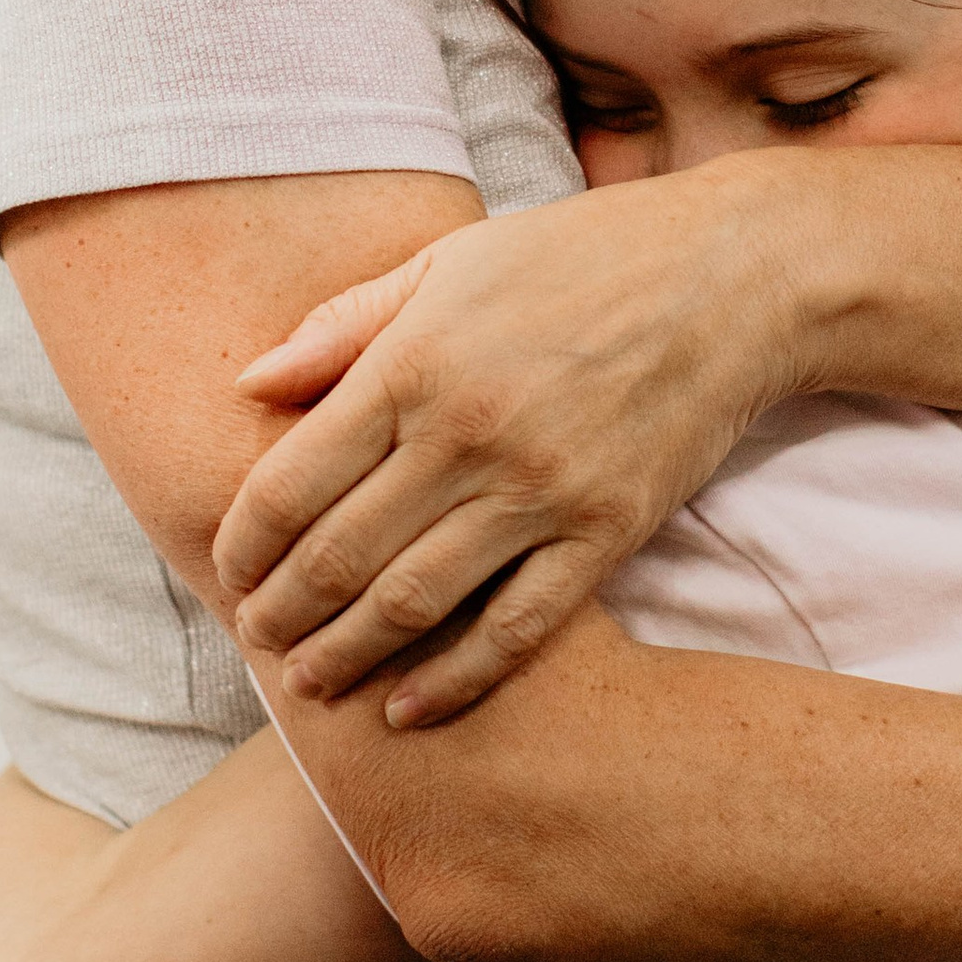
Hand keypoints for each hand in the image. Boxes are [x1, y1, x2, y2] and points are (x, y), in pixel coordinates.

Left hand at [213, 162, 810, 721]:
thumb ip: (347, 324)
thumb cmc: (583, 256)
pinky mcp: (606, 532)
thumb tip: (249, 381)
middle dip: (280, 613)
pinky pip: (516, 628)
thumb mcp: (451, 260)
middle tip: (256, 640)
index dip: (242, 543)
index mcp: (415, 362)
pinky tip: (410, 706)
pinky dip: (455, 678)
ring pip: (414, 603)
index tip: (227, 570)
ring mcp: (540, 490)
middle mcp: (467, 434)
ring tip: (310, 681)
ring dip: (346, 654)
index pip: (288, 481)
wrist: (734, 277)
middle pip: (337, 556)